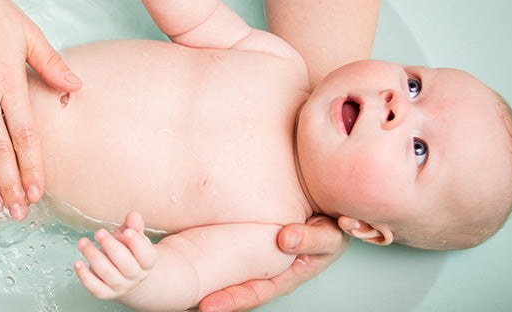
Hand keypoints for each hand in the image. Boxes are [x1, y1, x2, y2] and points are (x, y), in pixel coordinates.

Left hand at [74, 211, 156, 299]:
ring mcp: (121, 286)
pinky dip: (85, 277)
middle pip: (127, 266)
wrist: (124, 272)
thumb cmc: (127, 248)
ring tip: (82, 242)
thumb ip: (133, 225)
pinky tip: (77, 263)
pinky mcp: (105, 292)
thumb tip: (133, 216)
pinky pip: (95, 288)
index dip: (137, 244)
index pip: (146, 256)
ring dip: (94, 257)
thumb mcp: (132, 235)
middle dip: (111, 247)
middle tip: (99, 232)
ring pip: (108, 275)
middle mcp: (136, 276)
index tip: (127, 231)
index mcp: (146, 262)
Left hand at [197, 215, 347, 311]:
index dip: (232, 300)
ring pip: (229, 272)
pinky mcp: (248, 242)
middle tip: (184, 301)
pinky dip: (209, 258)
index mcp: (286, 276)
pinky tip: (187, 254)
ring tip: (178, 288)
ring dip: (207, 280)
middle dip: (213, 297)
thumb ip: (312, 238)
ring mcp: (257, 258)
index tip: (206, 306)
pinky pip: (229, 251)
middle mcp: (268, 271)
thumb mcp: (330, 236)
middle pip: (236, 288)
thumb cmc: (333, 228)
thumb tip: (285, 239)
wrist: (333, 209)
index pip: (255, 292)